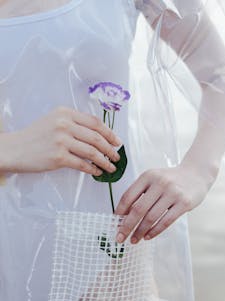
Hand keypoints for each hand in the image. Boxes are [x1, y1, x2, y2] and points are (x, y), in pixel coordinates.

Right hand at [0, 106, 120, 174]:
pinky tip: (97, 172)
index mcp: (65, 113)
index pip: (95, 122)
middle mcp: (64, 124)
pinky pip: (82, 164)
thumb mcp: (54, 121)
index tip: (117, 141)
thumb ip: (74, 124)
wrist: (15, 148)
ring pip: (92, 151)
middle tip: (117, 156)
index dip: (110, 133)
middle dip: (110, 149)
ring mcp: (61, 141)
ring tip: (110, 167)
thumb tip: (98, 136)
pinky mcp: (58, 157)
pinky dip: (92, 169)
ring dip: (105, 161)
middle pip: (96, 137)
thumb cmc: (35, 136)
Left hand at [115, 163, 217, 243]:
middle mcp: (159, 183)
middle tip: (120, 237)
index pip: (128, 196)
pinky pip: (166, 221)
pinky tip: (148, 236)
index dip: (119, 212)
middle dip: (127, 226)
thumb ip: (139, 193)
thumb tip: (123, 215)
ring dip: (140, 231)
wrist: (196, 174)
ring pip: (151, 217)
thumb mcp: (153, 179)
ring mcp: (173, 193)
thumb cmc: (170, 179)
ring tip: (134, 239)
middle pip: (138, 209)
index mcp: (148, 176)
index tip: (114, 224)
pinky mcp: (184, 203)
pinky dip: (155, 231)